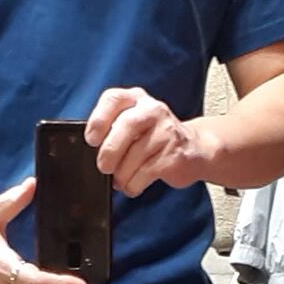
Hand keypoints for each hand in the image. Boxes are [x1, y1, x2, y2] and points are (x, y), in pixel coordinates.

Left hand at [86, 87, 207, 196]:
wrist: (193, 149)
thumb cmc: (153, 140)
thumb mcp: (133, 126)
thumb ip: (112, 131)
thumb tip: (90, 154)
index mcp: (136, 99)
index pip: (113, 99)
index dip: (99, 120)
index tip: (92, 140)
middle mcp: (153, 110)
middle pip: (127, 125)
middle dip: (110, 150)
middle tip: (104, 167)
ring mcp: (167, 131)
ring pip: (136, 154)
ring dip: (122, 174)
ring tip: (121, 180)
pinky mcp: (175, 154)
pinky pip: (147, 172)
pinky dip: (134, 184)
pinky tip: (133, 185)